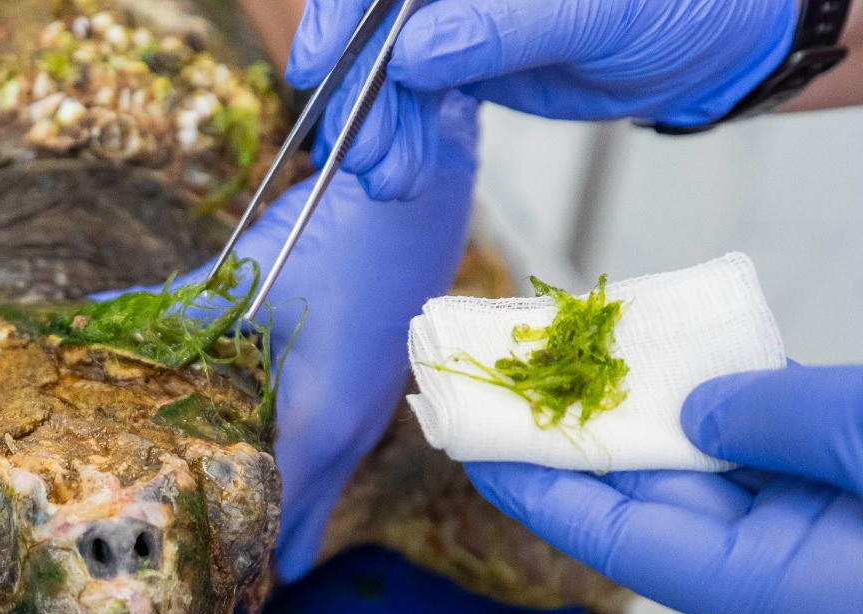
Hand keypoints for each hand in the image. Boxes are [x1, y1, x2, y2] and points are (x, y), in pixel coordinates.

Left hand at [189, 92, 478, 579]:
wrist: (423, 188)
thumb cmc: (337, 233)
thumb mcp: (245, 280)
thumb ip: (173, 313)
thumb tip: (96, 322)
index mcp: (316, 420)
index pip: (267, 511)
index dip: (230, 550)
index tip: (195, 584)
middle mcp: (348, 431)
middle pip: (299, 516)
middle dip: (259, 550)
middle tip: (224, 595)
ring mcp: (369, 412)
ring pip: (323, 488)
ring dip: (291, 519)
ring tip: (262, 566)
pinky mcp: (375, 388)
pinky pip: (338, 458)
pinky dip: (310, 480)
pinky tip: (293, 488)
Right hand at [288, 0, 795, 198]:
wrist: (715, 45)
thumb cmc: (680, 5)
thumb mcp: (596, 14)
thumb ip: (503, 27)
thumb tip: (415, 54)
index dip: (339, 12)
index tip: (316, 66)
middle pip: (374, 21)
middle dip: (361, 90)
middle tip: (363, 153)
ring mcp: (458, 9)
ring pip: (387, 65)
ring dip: (379, 126)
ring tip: (389, 178)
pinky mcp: (466, 49)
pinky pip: (414, 93)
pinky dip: (404, 136)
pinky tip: (404, 170)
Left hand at [468, 364, 862, 613]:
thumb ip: (783, 424)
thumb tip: (690, 409)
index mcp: (784, 588)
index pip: (619, 542)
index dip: (539, 491)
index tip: (473, 445)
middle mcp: (788, 571)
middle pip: (647, 503)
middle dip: (574, 441)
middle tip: (511, 380)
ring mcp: (819, 533)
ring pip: (703, 470)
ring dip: (642, 415)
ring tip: (575, 356)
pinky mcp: (850, 495)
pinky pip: (763, 450)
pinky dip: (720, 404)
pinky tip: (678, 355)